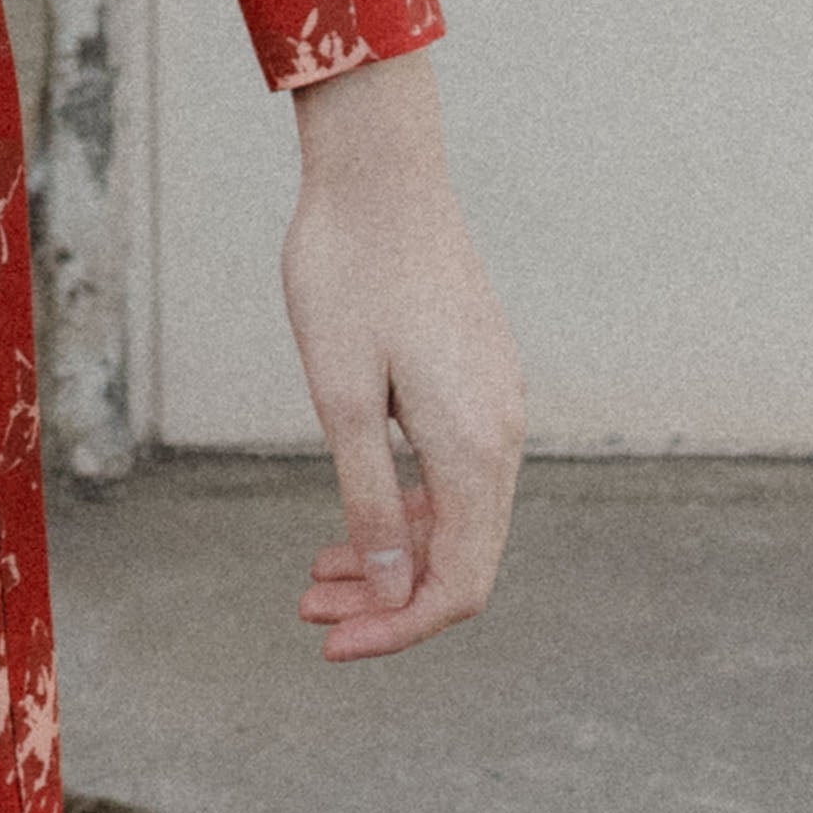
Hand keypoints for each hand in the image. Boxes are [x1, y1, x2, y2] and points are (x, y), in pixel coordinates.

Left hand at [279, 48, 523, 660]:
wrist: (381, 169)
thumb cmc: (348, 272)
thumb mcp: (342, 394)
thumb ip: (372, 497)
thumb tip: (392, 587)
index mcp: (475, 448)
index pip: (459, 584)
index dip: (399, 627)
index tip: (332, 643)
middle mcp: (503, 433)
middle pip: (462, 558)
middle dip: (389, 598)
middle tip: (309, 610)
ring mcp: (497, 401)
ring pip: (459, 514)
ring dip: (395, 553)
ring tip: (318, 573)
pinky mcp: (480, 374)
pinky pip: (457, 469)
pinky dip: (409, 504)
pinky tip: (357, 508)